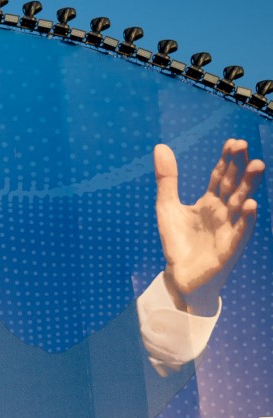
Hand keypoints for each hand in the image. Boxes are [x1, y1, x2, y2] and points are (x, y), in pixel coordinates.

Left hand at [155, 140, 262, 314]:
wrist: (180, 276)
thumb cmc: (178, 242)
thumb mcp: (167, 207)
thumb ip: (167, 179)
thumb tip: (161, 146)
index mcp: (210, 202)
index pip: (221, 176)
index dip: (227, 159)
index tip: (233, 142)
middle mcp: (222, 212)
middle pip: (234, 185)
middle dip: (240, 167)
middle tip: (244, 146)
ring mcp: (228, 228)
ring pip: (241, 204)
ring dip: (249, 186)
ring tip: (256, 166)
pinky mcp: (228, 247)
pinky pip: (239, 231)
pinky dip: (245, 218)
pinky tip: (250, 204)